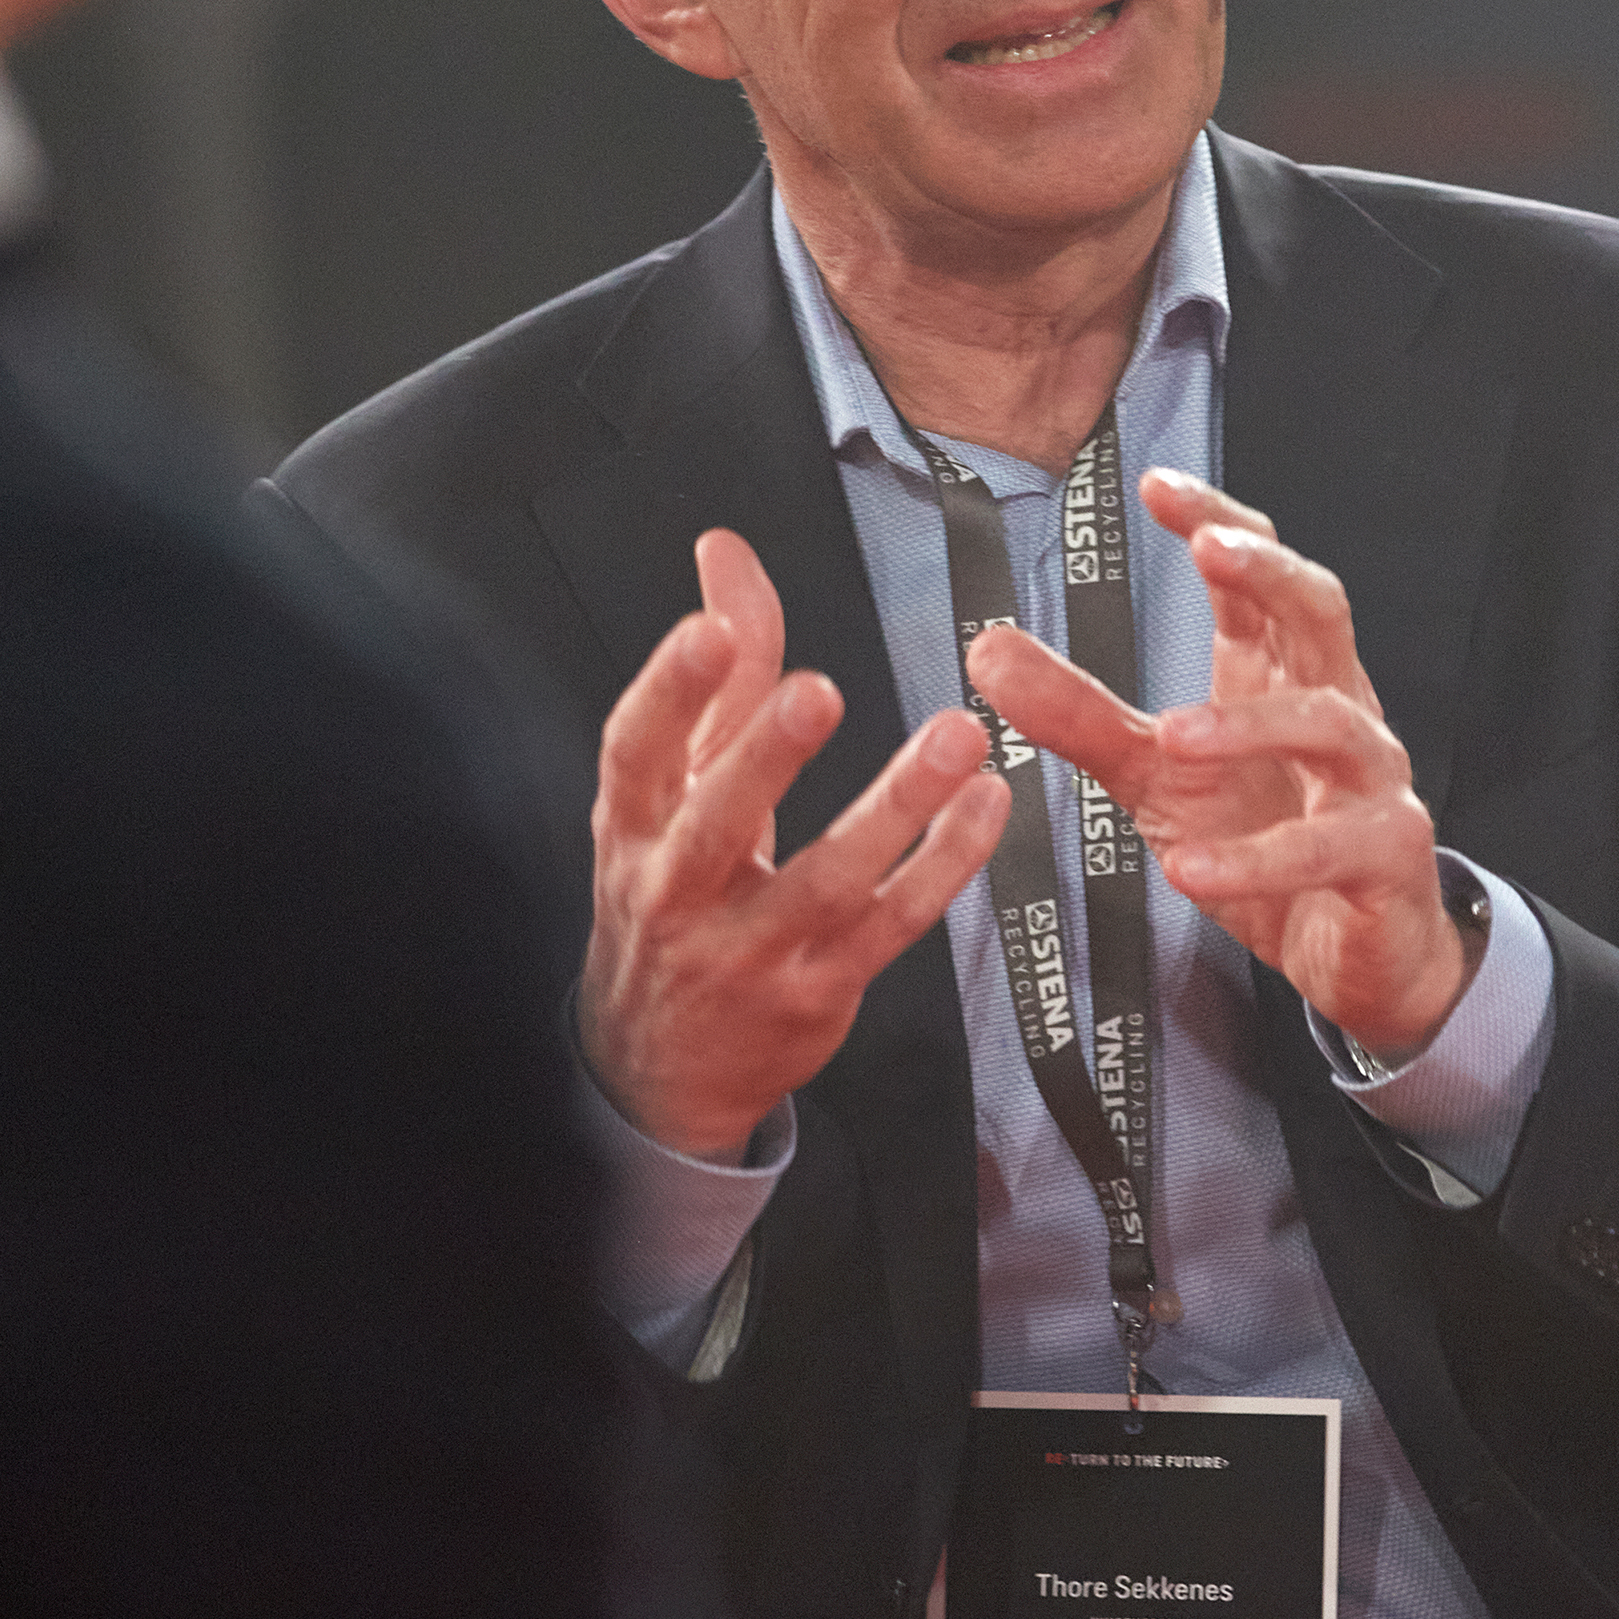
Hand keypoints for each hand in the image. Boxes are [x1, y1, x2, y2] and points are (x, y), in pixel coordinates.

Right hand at [581, 529, 1012, 1161]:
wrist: (662, 1066)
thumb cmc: (673, 897)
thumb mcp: (673, 791)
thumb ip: (718, 672)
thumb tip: (725, 552)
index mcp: (636, 828)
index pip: (636, 753)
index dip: (670, 692)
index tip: (709, 631)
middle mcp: (679, 892)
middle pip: (718, 823)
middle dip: (766, 757)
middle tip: (817, 693)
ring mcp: (749, 950)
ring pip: (826, 881)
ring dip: (894, 807)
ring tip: (953, 737)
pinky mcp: (817, 990)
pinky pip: (891, 926)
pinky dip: (941, 865)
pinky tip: (982, 807)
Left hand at [961, 467, 1471, 1057]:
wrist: (1353, 948)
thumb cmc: (1264, 833)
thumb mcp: (1152, 772)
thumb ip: (1076, 713)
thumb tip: (987, 650)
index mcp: (1281, 672)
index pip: (1258, 576)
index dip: (1217, 523)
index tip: (1157, 486)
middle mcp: (1337, 707)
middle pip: (1320, 610)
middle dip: (1268, 572)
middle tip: (1207, 550)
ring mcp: (1370, 781)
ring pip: (1331, 725)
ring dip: (1249, 725)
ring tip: (1172, 734)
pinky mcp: (1383, 858)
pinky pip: (1326, 849)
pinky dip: (1256, 860)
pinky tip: (1192, 867)